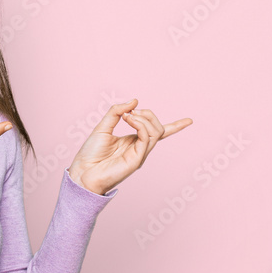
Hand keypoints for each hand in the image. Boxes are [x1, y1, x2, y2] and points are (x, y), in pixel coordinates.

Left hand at [68, 99, 191, 194]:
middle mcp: (139, 148)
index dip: (176, 127)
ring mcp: (139, 154)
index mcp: (133, 141)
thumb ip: (116, 112)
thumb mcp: (103, 126)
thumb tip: (134, 100)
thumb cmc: (90, 153)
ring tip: (127, 115)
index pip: (157, 132)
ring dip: (143, 118)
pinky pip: (146, 138)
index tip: (190, 121)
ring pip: (155, 131)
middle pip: (157, 127)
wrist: (82, 172)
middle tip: (130, 111)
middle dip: (148, 114)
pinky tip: (128, 119)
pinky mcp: (136, 160)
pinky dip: (140, 125)